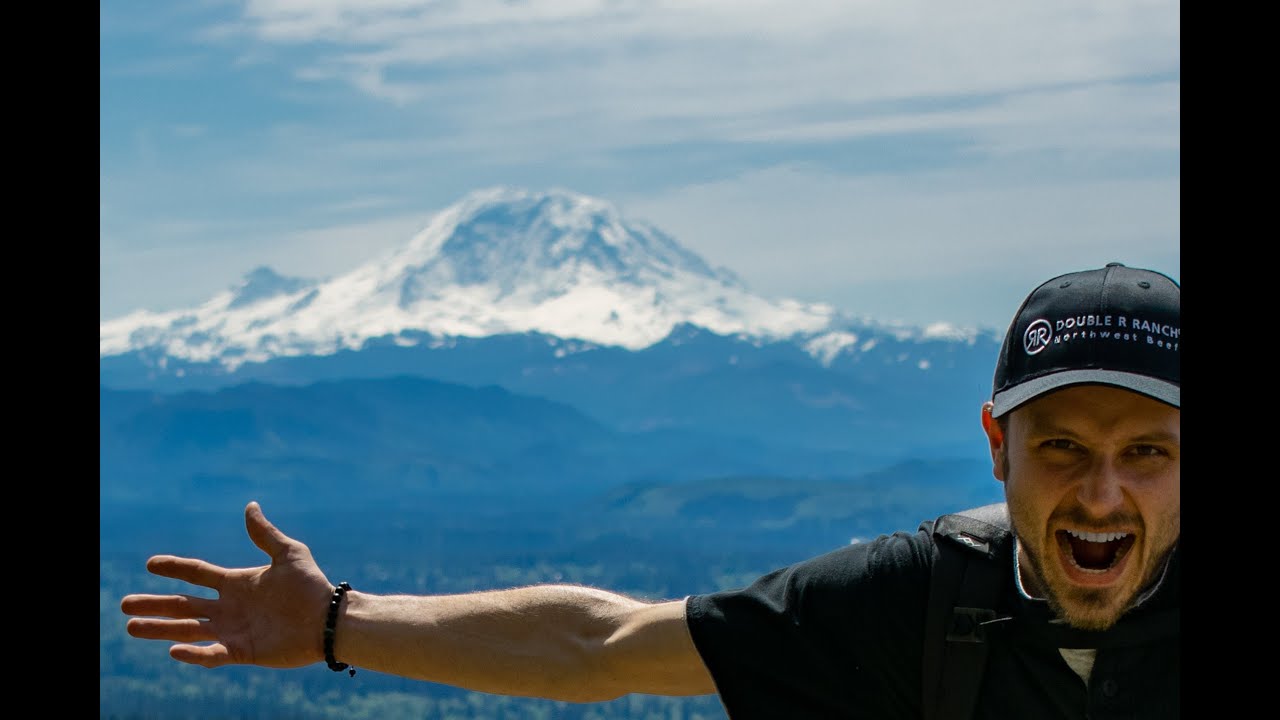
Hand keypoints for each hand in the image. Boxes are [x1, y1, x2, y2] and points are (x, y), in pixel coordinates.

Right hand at [120, 501, 335, 668]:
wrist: (329, 619)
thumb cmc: (311, 586)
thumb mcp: (289, 554)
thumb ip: (265, 534)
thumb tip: (250, 506)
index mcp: (237, 582)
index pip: (197, 574)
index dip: (174, 568)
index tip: (150, 563)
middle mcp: (229, 607)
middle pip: (184, 605)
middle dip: (154, 604)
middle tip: (124, 604)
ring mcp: (233, 630)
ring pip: (189, 630)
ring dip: (161, 629)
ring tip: (132, 627)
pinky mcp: (242, 652)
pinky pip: (212, 655)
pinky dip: (193, 654)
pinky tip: (174, 650)